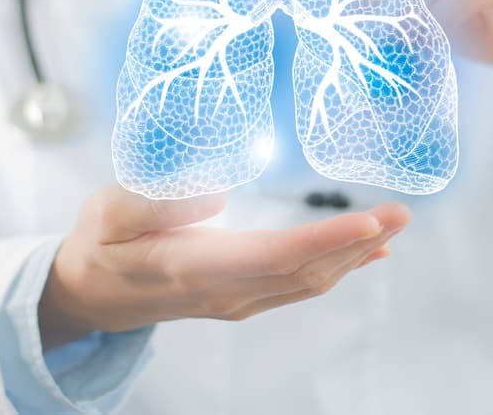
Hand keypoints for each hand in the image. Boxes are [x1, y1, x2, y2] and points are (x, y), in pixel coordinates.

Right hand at [38, 185, 409, 348]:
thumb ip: (155, 202)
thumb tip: (218, 193)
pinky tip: (367, 251)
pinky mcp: (242, 296)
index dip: (327, 240)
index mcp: (194, 267)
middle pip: (307, 271)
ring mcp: (237, 299)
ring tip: (394, 223)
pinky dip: (339, 266)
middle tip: (402, 211)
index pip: (275, 256)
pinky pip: (300, 285)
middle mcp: (226, 291)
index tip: (370, 221)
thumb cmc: (99, 244)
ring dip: (355, 253)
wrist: (90, 295)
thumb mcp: (107, 213)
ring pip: (310, 281)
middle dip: (358, 242)